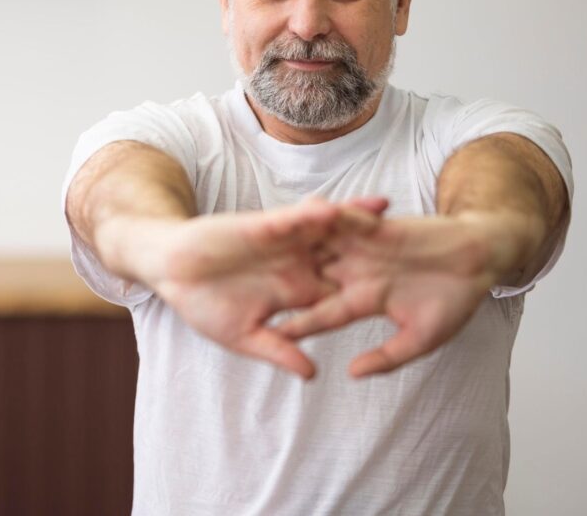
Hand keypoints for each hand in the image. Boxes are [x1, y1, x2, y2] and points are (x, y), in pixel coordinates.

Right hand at [102, 197, 385, 377]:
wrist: (170, 270)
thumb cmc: (201, 304)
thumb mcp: (244, 336)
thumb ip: (279, 350)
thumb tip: (313, 376)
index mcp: (295, 292)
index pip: (341, 292)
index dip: (374, 292)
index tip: (409, 294)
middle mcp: (295, 264)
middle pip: (344, 254)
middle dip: (376, 248)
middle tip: (416, 242)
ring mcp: (282, 243)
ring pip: (325, 231)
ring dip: (352, 221)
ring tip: (389, 212)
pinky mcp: (263, 226)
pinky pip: (294, 219)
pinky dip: (314, 213)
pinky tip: (337, 209)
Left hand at [278, 212, 532, 376]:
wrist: (481, 259)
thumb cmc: (455, 301)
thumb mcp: (420, 338)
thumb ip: (387, 357)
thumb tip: (351, 374)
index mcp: (364, 300)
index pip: (322, 314)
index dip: (297, 324)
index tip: (268, 335)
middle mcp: (356, 271)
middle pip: (310, 275)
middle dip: (279, 278)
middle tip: (242, 283)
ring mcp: (363, 247)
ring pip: (319, 244)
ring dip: (292, 243)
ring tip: (257, 244)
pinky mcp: (375, 224)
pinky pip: (343, 218)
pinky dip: (323, 216)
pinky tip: (297, 214)